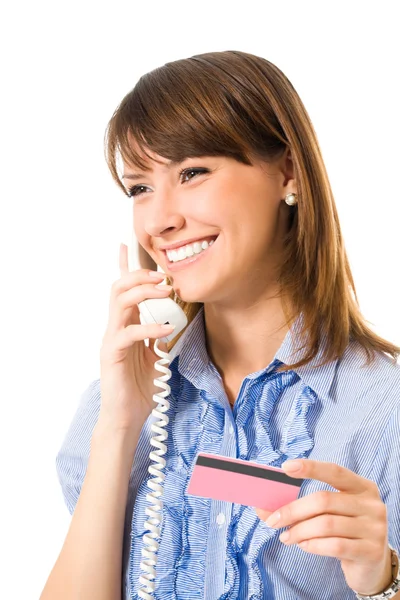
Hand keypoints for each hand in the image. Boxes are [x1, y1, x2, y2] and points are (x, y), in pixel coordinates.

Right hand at [98, 243, 174, 430]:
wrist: (127, 415)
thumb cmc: (140, 387)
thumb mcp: (157, 356)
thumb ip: (162, 337)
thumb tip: (177, 320)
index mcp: (126, 324)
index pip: (122, 290)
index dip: (123, 266)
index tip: (126, 244)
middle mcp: (116, 326)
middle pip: (120, 287)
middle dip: (140, 275)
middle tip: (164, 276)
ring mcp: (112, 338)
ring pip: (120, 301)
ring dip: (144, 291)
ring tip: (166, 291)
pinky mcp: (111, 353)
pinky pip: (128, 332)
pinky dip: (149, 327)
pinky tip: (166, 329)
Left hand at [255, 459, 392, 595]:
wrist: (373, 565)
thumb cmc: (344, 531)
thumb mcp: (329, 514)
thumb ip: (302, 506)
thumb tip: (262, 507)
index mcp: (362, 486)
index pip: (334, 471)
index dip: (310, 467)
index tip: (285, 467)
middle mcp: (372, 504)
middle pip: (324, 500)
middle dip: (293, 510)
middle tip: (273, 521)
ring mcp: (375, 528)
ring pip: (326, 524)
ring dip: (299, 531)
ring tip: (286, 537)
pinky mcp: (371, 551)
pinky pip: (334, 545)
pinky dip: (312, 545)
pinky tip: (303, 545)